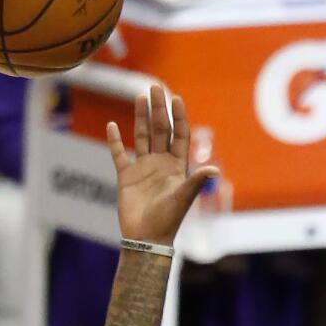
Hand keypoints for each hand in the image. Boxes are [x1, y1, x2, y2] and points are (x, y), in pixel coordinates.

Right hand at [106, 85, 219, 247]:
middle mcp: (161, 164)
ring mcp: (143, 169)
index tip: (176, 99)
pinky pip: (119, 154)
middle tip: (155, 87)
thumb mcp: (183, 198)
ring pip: (142, 136)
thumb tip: (214, 170)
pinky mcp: (126, 177)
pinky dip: (115, 141)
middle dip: (159, 109)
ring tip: (140, 96)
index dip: (179, 118)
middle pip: (160, 130)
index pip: (180, 136)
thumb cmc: (167, 220)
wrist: (146, 238)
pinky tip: (111, 125)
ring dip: (140, 117)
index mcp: (177, 167)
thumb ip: (196, 181)